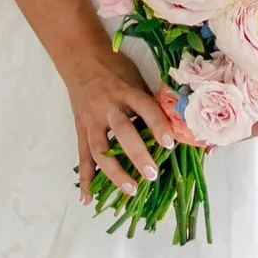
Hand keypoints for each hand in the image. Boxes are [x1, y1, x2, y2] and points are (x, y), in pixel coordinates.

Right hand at [64, 57, 185, 204]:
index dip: (158, 125)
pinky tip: (87, 199)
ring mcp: (91, 120)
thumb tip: (177, 123)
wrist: (80, 58)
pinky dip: (85, 179)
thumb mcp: (135, 78)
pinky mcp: (80, 130)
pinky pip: (82, 157)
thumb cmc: (114, 68)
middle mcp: (106, 106)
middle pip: (122, 132)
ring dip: (114, 172)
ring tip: (130, 190)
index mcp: (124, 90)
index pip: (144, 108)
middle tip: (152, 174)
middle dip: (137, 154)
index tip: (170, 143)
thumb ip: (150, 101)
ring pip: (99, 150)